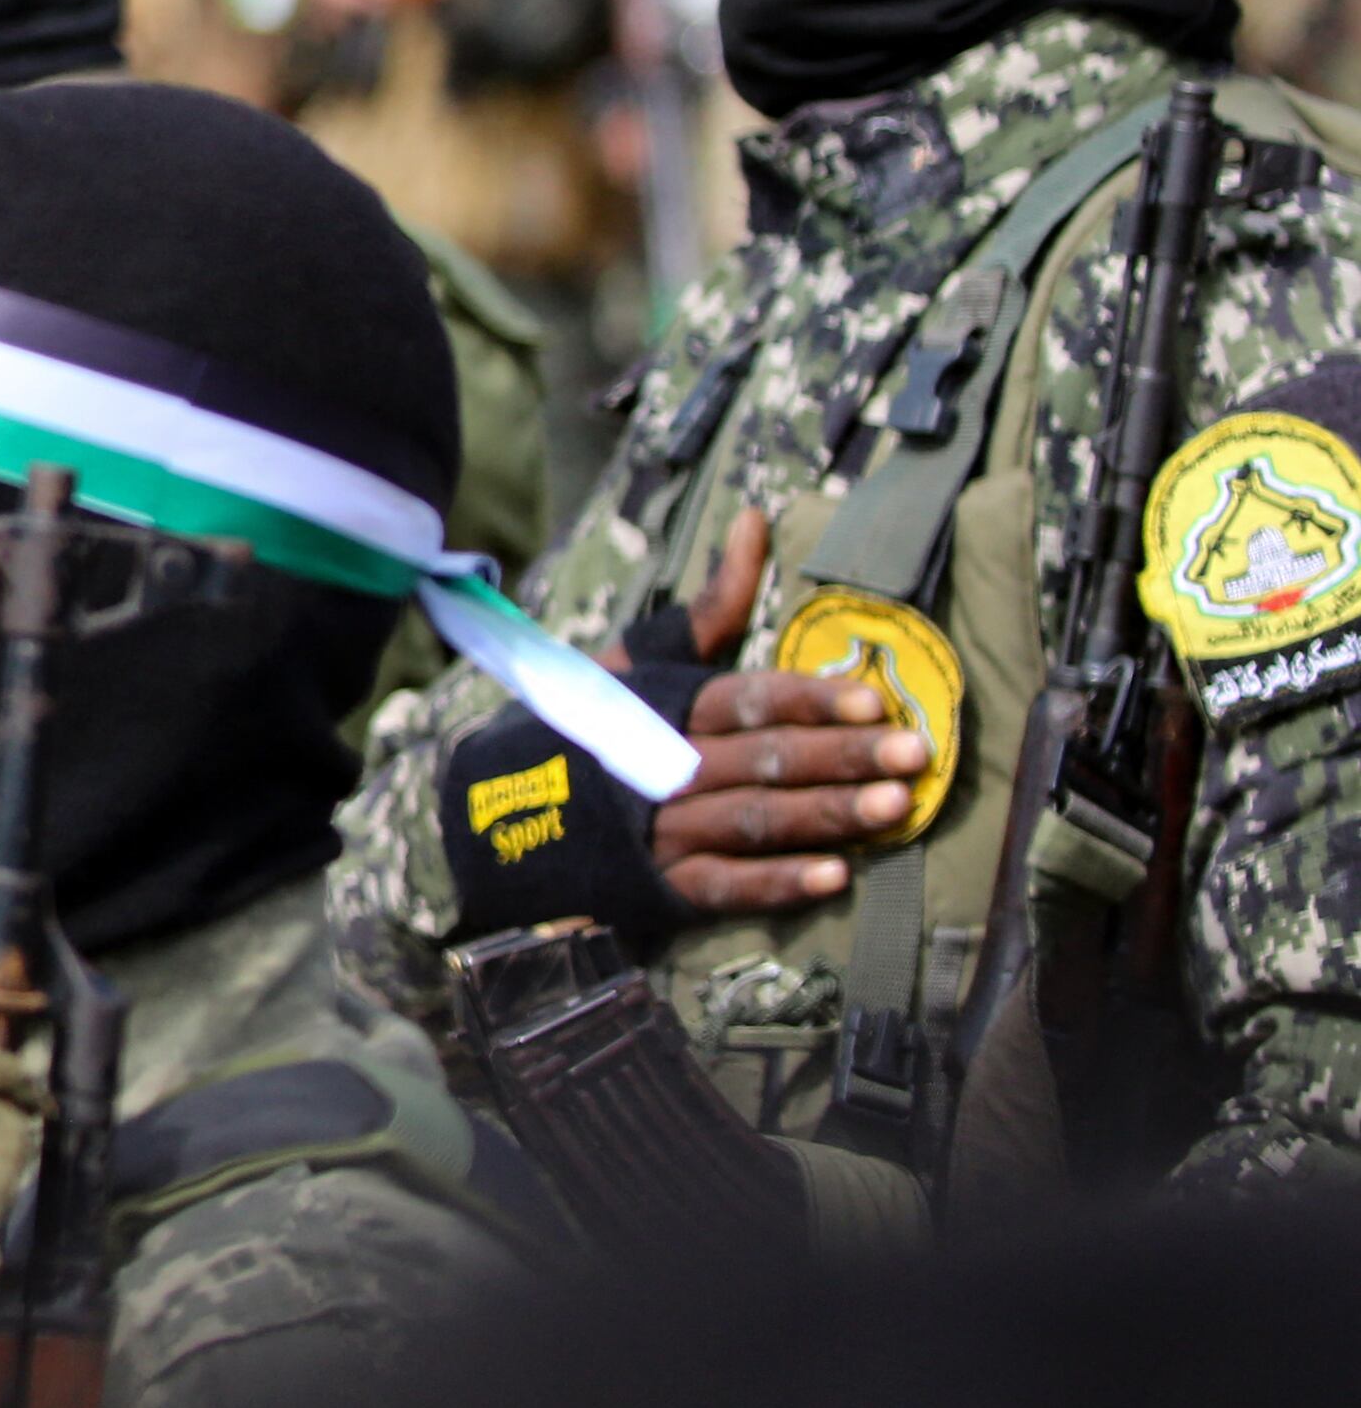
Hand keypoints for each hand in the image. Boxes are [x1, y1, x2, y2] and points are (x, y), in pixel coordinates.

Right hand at [617, 510, 930, 910]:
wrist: (497, 815)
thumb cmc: (588, 727)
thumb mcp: (638, 660)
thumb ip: (711, 606)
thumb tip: (758, 521)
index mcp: (665, 708)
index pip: (747, 699)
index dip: (809, 700)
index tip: (871, 700)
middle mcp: (667, 767)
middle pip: (763, 759)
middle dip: (840, 756)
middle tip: (912, 755)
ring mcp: (662, 830)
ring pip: (753, 819)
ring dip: (824, 815)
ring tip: (893, 809)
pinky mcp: (661, 885)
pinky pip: (723, 886)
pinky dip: (776, 885)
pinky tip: (833, 879)